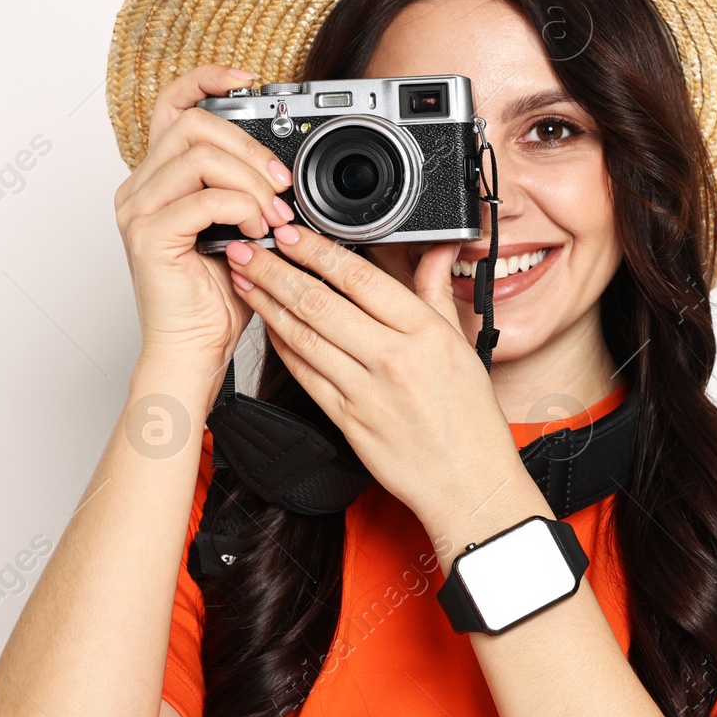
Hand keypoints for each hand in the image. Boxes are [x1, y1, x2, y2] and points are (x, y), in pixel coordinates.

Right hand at [113, 64, 294, 372]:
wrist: (195, 348)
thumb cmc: (220, 296)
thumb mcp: (244, 228)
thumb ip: (250, 190)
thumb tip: (286, 167)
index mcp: (160, 178)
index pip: (172, 106)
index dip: (207, 80)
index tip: (248, 78)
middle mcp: (141, 187)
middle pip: (194, 123)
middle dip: (250, 148)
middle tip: (282, 186)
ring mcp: (139, 209)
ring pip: (201, 155)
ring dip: (251, 181)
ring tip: (272, 217)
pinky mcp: (149, 235)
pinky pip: (203, 198)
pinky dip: (242, 209)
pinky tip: (257, 234)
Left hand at [221, 222, 522, 524]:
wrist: (468, 483)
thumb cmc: (471, 418)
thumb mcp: (463, 345)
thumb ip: (438, 293)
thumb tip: (439, 250)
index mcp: (426, 332)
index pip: (360, 277)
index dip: (318, 250)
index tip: (292, 233)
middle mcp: (394, 358)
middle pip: (321, 302)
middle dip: (277, 269)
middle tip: (250, 247)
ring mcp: (367, 391)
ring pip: (303, 336)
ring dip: (267, 303)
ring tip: (245, 279)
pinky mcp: (347, 420)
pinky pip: (305, 375)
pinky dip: (282, 346)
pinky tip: (268, 327)